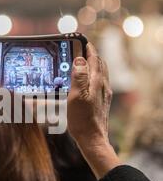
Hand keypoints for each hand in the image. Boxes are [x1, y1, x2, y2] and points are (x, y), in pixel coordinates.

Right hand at [67, 42, 120, 178]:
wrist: (93, 139)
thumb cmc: (82, 120)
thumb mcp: (77, 96)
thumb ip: (79, 77)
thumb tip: (80, 60)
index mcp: (96, 82)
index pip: (94, 59)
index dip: (88, 48)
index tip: (82, 40)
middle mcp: (103, 86)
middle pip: (99, 64)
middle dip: (91, 55)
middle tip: (81, 49)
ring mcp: (104, 94)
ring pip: (100, 73)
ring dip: (93, 65)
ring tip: (83, 63)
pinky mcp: (102, 102)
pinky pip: (99, 83)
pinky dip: (93, 76)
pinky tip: (86, 82)